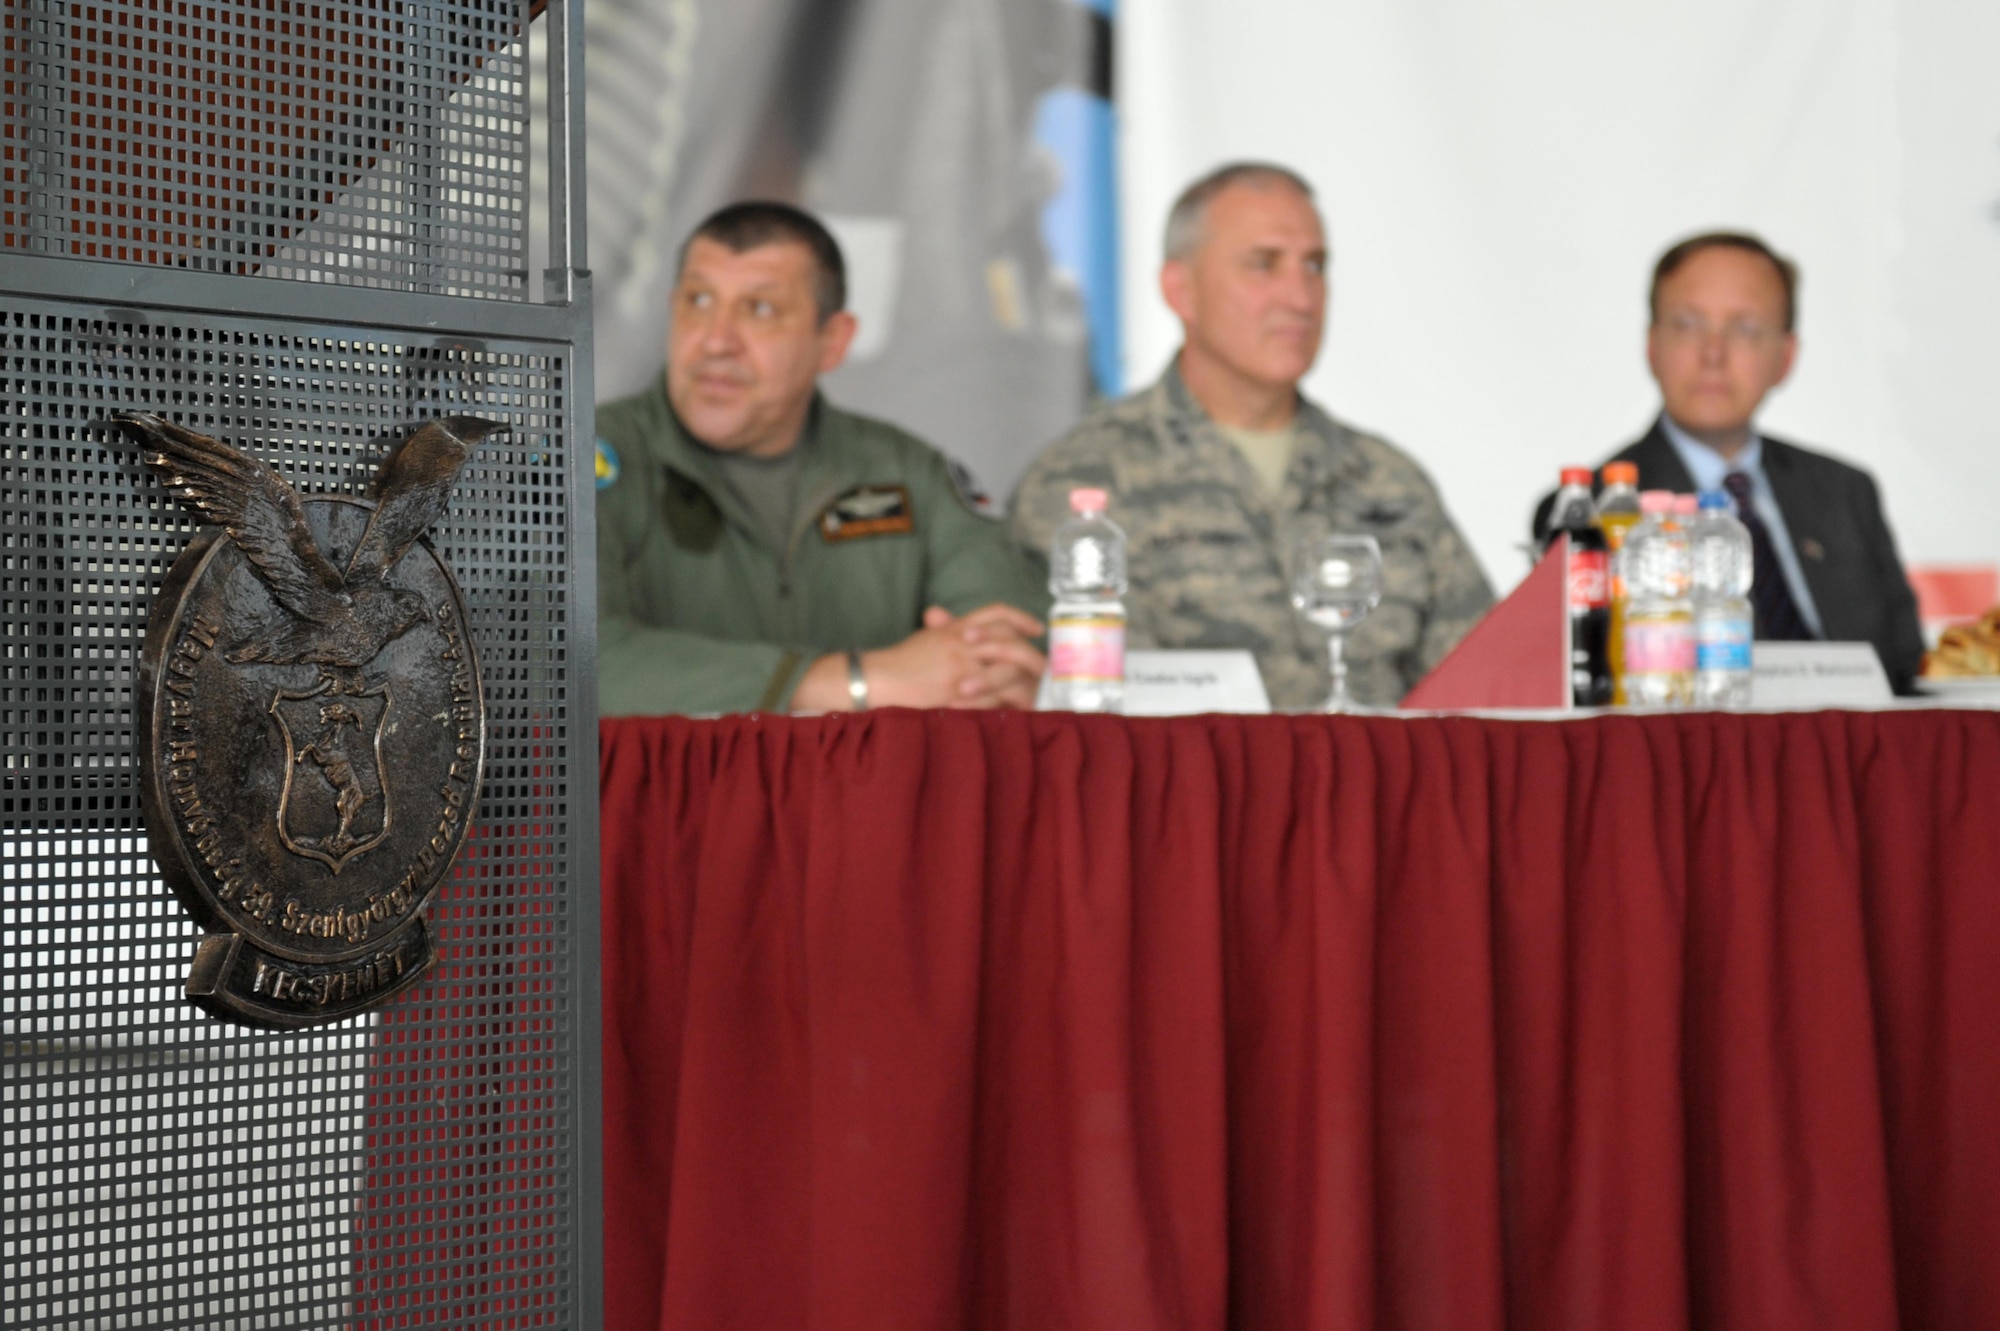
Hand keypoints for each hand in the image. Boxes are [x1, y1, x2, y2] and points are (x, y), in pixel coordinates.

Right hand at [791, 603, 1045, 711]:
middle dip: (1032, 656)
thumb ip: (944, 629)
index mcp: (956, 628)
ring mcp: (962, 667)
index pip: (995, 613)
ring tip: (1034, 697)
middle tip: (1045, 668)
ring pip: (1006, 670)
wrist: (877, 680)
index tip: (1036, 628)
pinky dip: (1006, 704)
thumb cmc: (899, 663)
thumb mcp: (926, 639)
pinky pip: (992, 697)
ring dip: (1023, 684)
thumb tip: (944, 617)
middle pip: (1010, 642)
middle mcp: (962, 642)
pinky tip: (1016, 711)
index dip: (1020, 618)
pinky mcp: (958, 691)